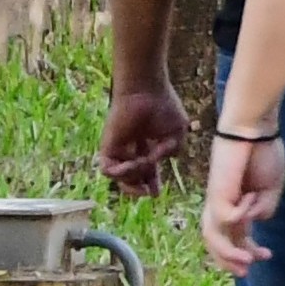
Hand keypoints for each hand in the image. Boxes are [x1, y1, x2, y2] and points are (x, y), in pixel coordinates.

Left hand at [103, 81, 196, 195]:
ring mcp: (119, 149)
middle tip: (149, 192)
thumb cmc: (164, 107)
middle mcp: (132, 150)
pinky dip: (122, 173)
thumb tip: (154, 164)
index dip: (152, 183)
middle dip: (139, 189)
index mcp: (148, 146)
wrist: (147, 91)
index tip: (157, 194)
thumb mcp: (177, 134)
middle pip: (131, 178)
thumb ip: (171, 153)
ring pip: (119, 178)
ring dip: (134, 179)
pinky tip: (134, 163)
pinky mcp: (108, 147)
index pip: (147, 171)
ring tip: (145, 164)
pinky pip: (108, 170)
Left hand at [202, 130, 284, 276]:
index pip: (232, 237)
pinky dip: (243, 214)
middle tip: (247, 271)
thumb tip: (255, 222)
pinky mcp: (216, 193)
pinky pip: (227, 216)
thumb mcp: (272, 189)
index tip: (266, 257)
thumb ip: (265, 209)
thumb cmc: (263, 154)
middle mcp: (219, 207)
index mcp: (233, 206)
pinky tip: (252, 198)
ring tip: (248, 260)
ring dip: (229, 253)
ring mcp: (215, 201)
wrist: (254, 130)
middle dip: (229, 261)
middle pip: (215, 242)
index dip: (246, 252)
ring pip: (212, 236)